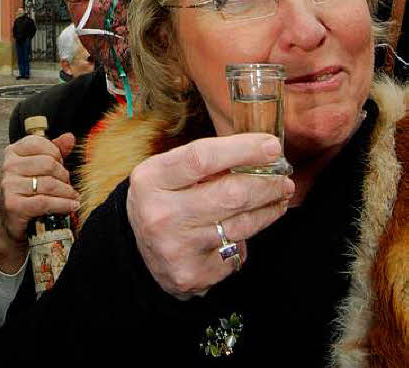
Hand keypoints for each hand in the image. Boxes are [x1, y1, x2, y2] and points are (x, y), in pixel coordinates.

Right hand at [0, 132, 78, 272]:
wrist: (12, 223)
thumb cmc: (28, 192)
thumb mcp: (39, 168)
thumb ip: (54, 151)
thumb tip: (69, 137)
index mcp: (13, 152)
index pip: (40, 143)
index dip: (56, 154)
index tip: (61, 164)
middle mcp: (9, 166)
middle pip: (48, 163)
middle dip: (63, 175)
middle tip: (67, 185)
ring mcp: (9, 186)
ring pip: (49, 184)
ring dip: (66, 192)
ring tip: (72, 197)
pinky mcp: (14, 205)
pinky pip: (45, 202)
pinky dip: (63, 205)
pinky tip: (71, 206)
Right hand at [126, 133, 293, 299]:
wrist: (136, 251)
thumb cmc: (162, 199)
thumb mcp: (168, 172)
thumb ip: (205, 162)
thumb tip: (258, 151)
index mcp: (152, 179)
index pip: (202, 157)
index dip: (242, 150)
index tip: (271, 146)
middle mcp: (162, 214)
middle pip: (230, 194)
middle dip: (266, 183)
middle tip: (284, 175)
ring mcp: (178, 247)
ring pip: (241, 225)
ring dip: (268, 208)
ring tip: (279, 195)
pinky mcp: (193, 274)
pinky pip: (235, 251)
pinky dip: (247, 236)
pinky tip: (250, 224)